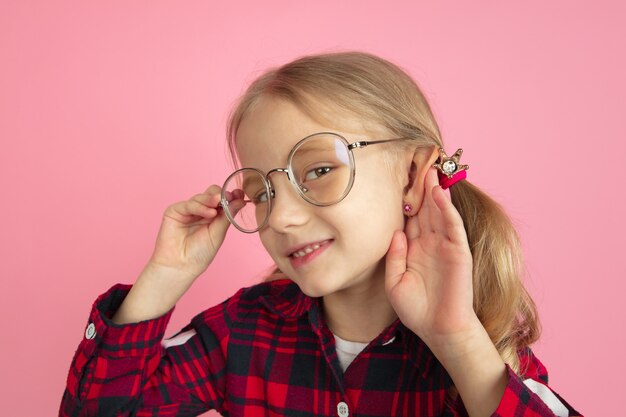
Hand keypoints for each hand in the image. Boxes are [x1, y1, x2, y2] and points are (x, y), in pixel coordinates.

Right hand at [148, 185, 245, 280]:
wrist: (180, 266)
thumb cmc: (199, 253)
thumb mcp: (218, 233)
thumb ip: (227, 216)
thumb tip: (241, 201)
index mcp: (213, 216)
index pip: (222, 200)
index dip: (231, 196)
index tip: (240, 193)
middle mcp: (200, 211)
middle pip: (212, 194)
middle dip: (221, 194)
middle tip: (229, 197)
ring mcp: (188, 210)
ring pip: (201, 197)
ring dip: (211, 200)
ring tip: (218, 204)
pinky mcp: (175, 211)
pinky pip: (189, 204)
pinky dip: (200, 207)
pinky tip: (209, 213)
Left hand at [385, 167, 477, 351]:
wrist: (439, 330)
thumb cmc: (416, 309)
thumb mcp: (395, 282)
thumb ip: (394, 256)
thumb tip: (395, 232)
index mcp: (413, 248)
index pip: (408, 218)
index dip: (403, 200)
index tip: (396, 179)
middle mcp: (429, 243)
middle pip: (424, 209)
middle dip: (420, 187)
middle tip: (416, 162)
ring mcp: (445, 245)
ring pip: (438, 212)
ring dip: (434, 192)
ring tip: (429, 169)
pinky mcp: (458, 252)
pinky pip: (452, 226)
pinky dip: (446, 210)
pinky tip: (439, 195)